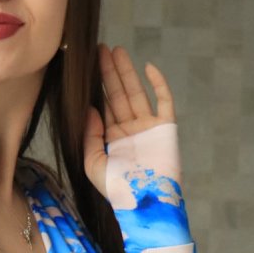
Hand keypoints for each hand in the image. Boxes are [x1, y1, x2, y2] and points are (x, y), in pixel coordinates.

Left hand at [83, 43, 177, 199]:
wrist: (143, 203)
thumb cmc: (116, 189)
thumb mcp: (92, 163)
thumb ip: (90, 135)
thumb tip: (89, 108)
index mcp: (111, 137)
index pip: (103, 105)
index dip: (96, 85)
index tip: (87, 64)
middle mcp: (129, 128)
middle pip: (118, 94)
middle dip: (109, 71)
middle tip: (99, 49)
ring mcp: (148, 126)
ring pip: (137, 93)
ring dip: (127, 72)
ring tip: (117, 51)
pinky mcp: (166, 127)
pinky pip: (164, 101)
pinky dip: (158, 84)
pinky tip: (148, 68)